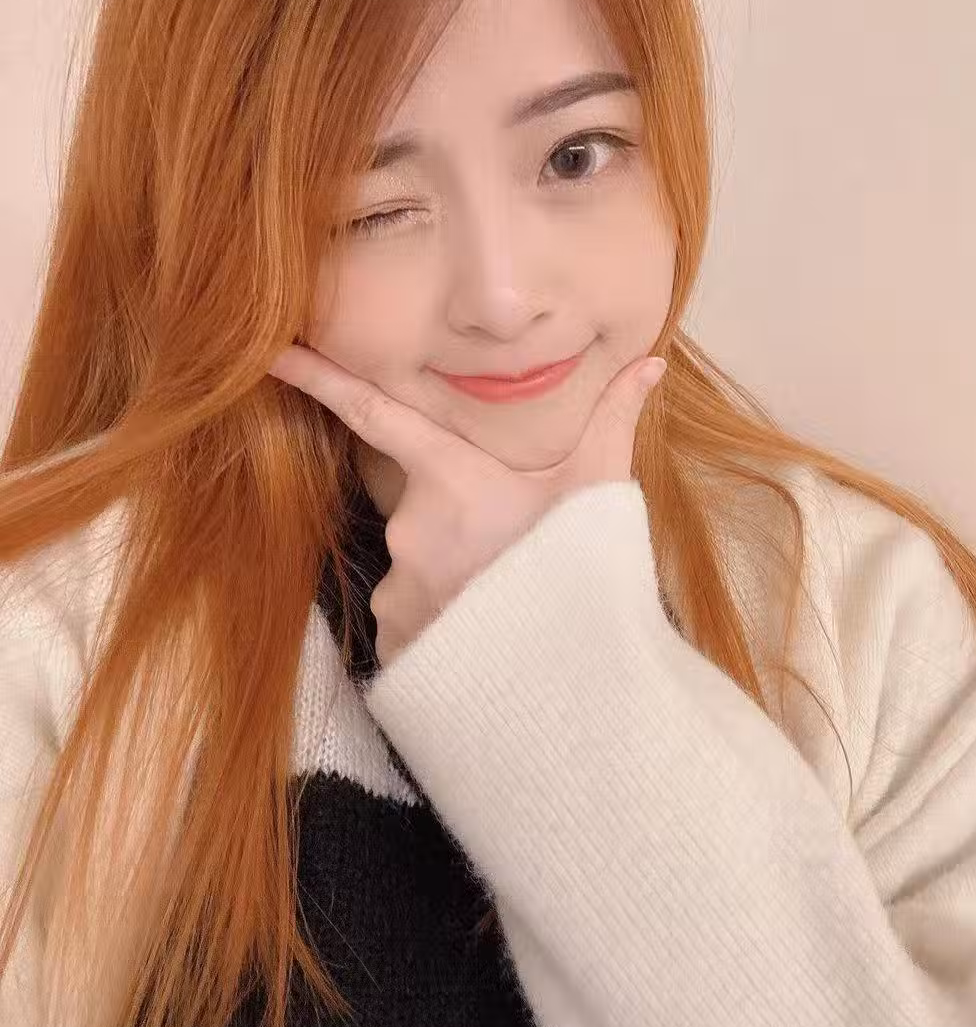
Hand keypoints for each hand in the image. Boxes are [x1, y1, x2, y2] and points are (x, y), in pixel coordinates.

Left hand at [267, 347, 666, 666]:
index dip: (322, 378)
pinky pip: (411, 617)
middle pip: (420, 506)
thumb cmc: (584, 568)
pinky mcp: (397, 640)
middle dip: (459, 522)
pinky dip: (444, 620)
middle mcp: (409, 528)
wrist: (573, 675)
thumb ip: (615, 420)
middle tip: (512, 549)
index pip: (374, 415)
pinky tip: (487, 635)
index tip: (273, 351)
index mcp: (450, 478)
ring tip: (508, 601)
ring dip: (453, 575)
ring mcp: (398, 587)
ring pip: (416, 564)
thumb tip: (650, 363)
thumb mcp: (601, 489)